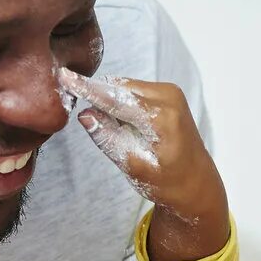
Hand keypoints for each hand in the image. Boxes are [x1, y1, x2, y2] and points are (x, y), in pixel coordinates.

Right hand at [58, 70, 230, 260]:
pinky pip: (133, 91)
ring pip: (124, 87)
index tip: (64, 76)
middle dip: (96, 96)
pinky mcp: (167, 93)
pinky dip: (120, 103)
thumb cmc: (168, 182)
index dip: (87, 88)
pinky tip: (123, 124)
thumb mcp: (135, 167)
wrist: (196, 183)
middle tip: (85, 116)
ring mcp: (170, 92)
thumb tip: (85, 115)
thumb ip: (109, 140)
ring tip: (118, 133)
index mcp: (163, 117)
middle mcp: (169, 97)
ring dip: (108, 101)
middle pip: (119, 88)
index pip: (116, 98)